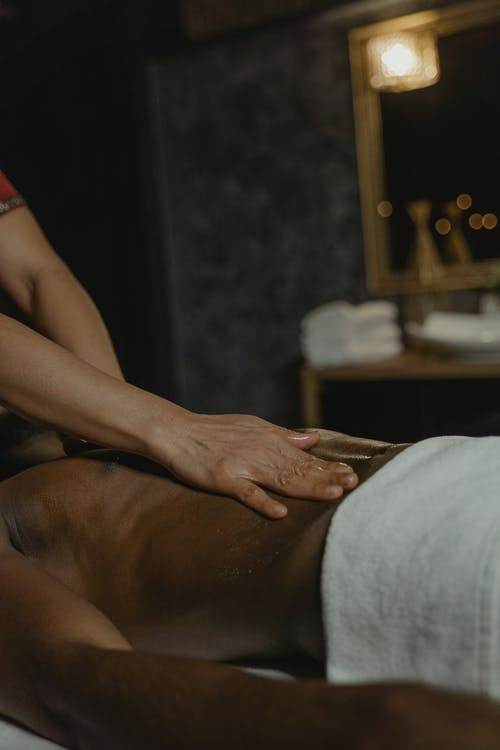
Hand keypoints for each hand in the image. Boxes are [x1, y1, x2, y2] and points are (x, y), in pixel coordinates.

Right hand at [161, 413, 357, 518]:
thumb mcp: (254, 426)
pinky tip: (280, 513)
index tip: (351, 475)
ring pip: (281, 479)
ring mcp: (243, 466)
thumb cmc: (215, 430)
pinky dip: (263, 502)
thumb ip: (284, 435)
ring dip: (308, 487)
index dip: (328, 467)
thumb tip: (312, 439)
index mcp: (269, 440)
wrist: (178, 432)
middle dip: (327, 477)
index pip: (304, 457)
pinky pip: (247, 493)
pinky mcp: (224, 479)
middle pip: (299, 469)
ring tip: (332, 495)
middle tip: (352, 486)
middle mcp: (261, 451)